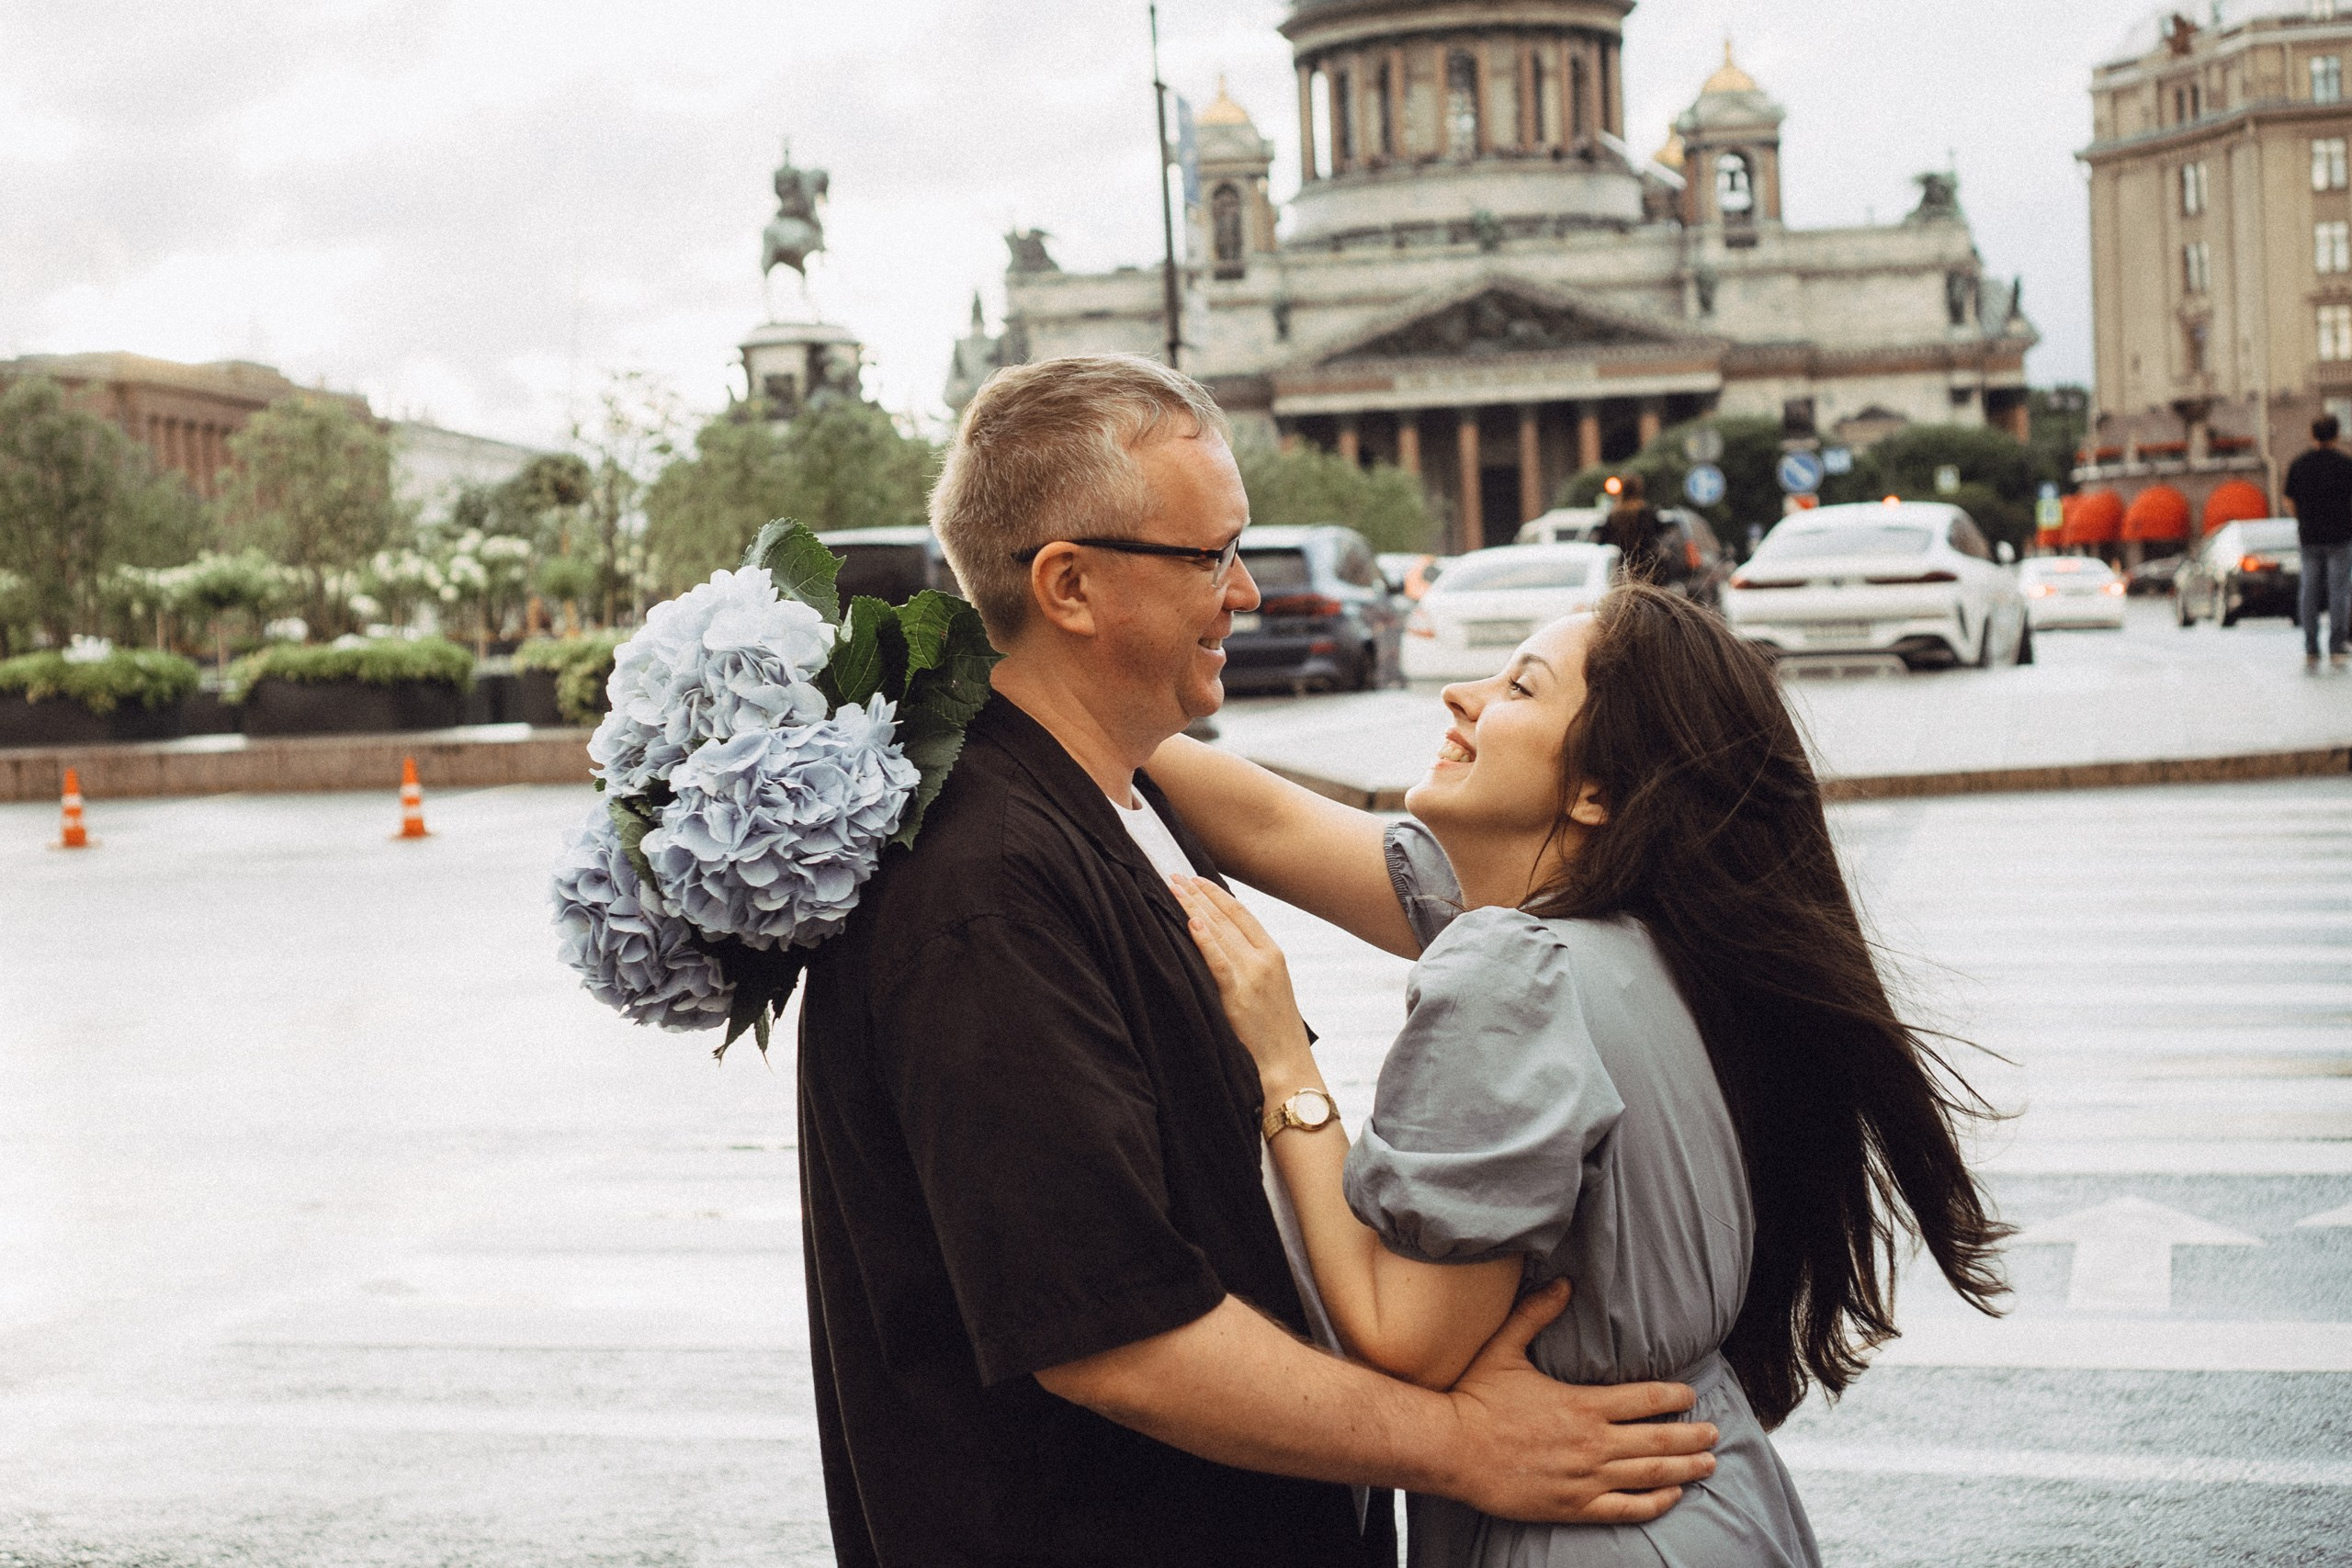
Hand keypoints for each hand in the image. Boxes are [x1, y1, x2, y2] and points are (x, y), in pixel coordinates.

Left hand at [1170, 876, 1310, 1073]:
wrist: (1287, 1064)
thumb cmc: (1275, 1030)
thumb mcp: (1270, 987)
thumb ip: (1250, 962)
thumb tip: (1221, 941)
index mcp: (1273, 954)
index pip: (1241, 913)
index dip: (1216, 893)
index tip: (1195, 879)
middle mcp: (1264, 959)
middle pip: (1225, 918)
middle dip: (1197, 894)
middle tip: (1173, 876)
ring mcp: (1252, 976)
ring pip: (1219, 933)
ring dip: (1193, 908)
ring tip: (1172, 889)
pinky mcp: (1239, 996)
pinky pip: (1218, 962)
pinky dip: (1205, 941)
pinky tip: (1192, 923)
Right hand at [1438, 1280, 1717, 1524]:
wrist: (1449, 1449)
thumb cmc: (1474, 1397)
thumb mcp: (1504, 1348)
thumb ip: (1537, 1314)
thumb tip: (1565, 1283)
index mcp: (1581, 1404)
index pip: (1644, 1398)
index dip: (1674, 1396)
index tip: (1691, 1395)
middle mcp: (1592, 1442)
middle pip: (1659, 1439)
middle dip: (1693, 1436)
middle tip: (1714, 1433)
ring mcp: (1585, 1478)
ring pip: (1651, 1475)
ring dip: (1685, 1468)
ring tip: (1708, 1463)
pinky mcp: (1573, 1506)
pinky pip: (1626, 1508)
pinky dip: (1655, 1503)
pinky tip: (1672, 1497)